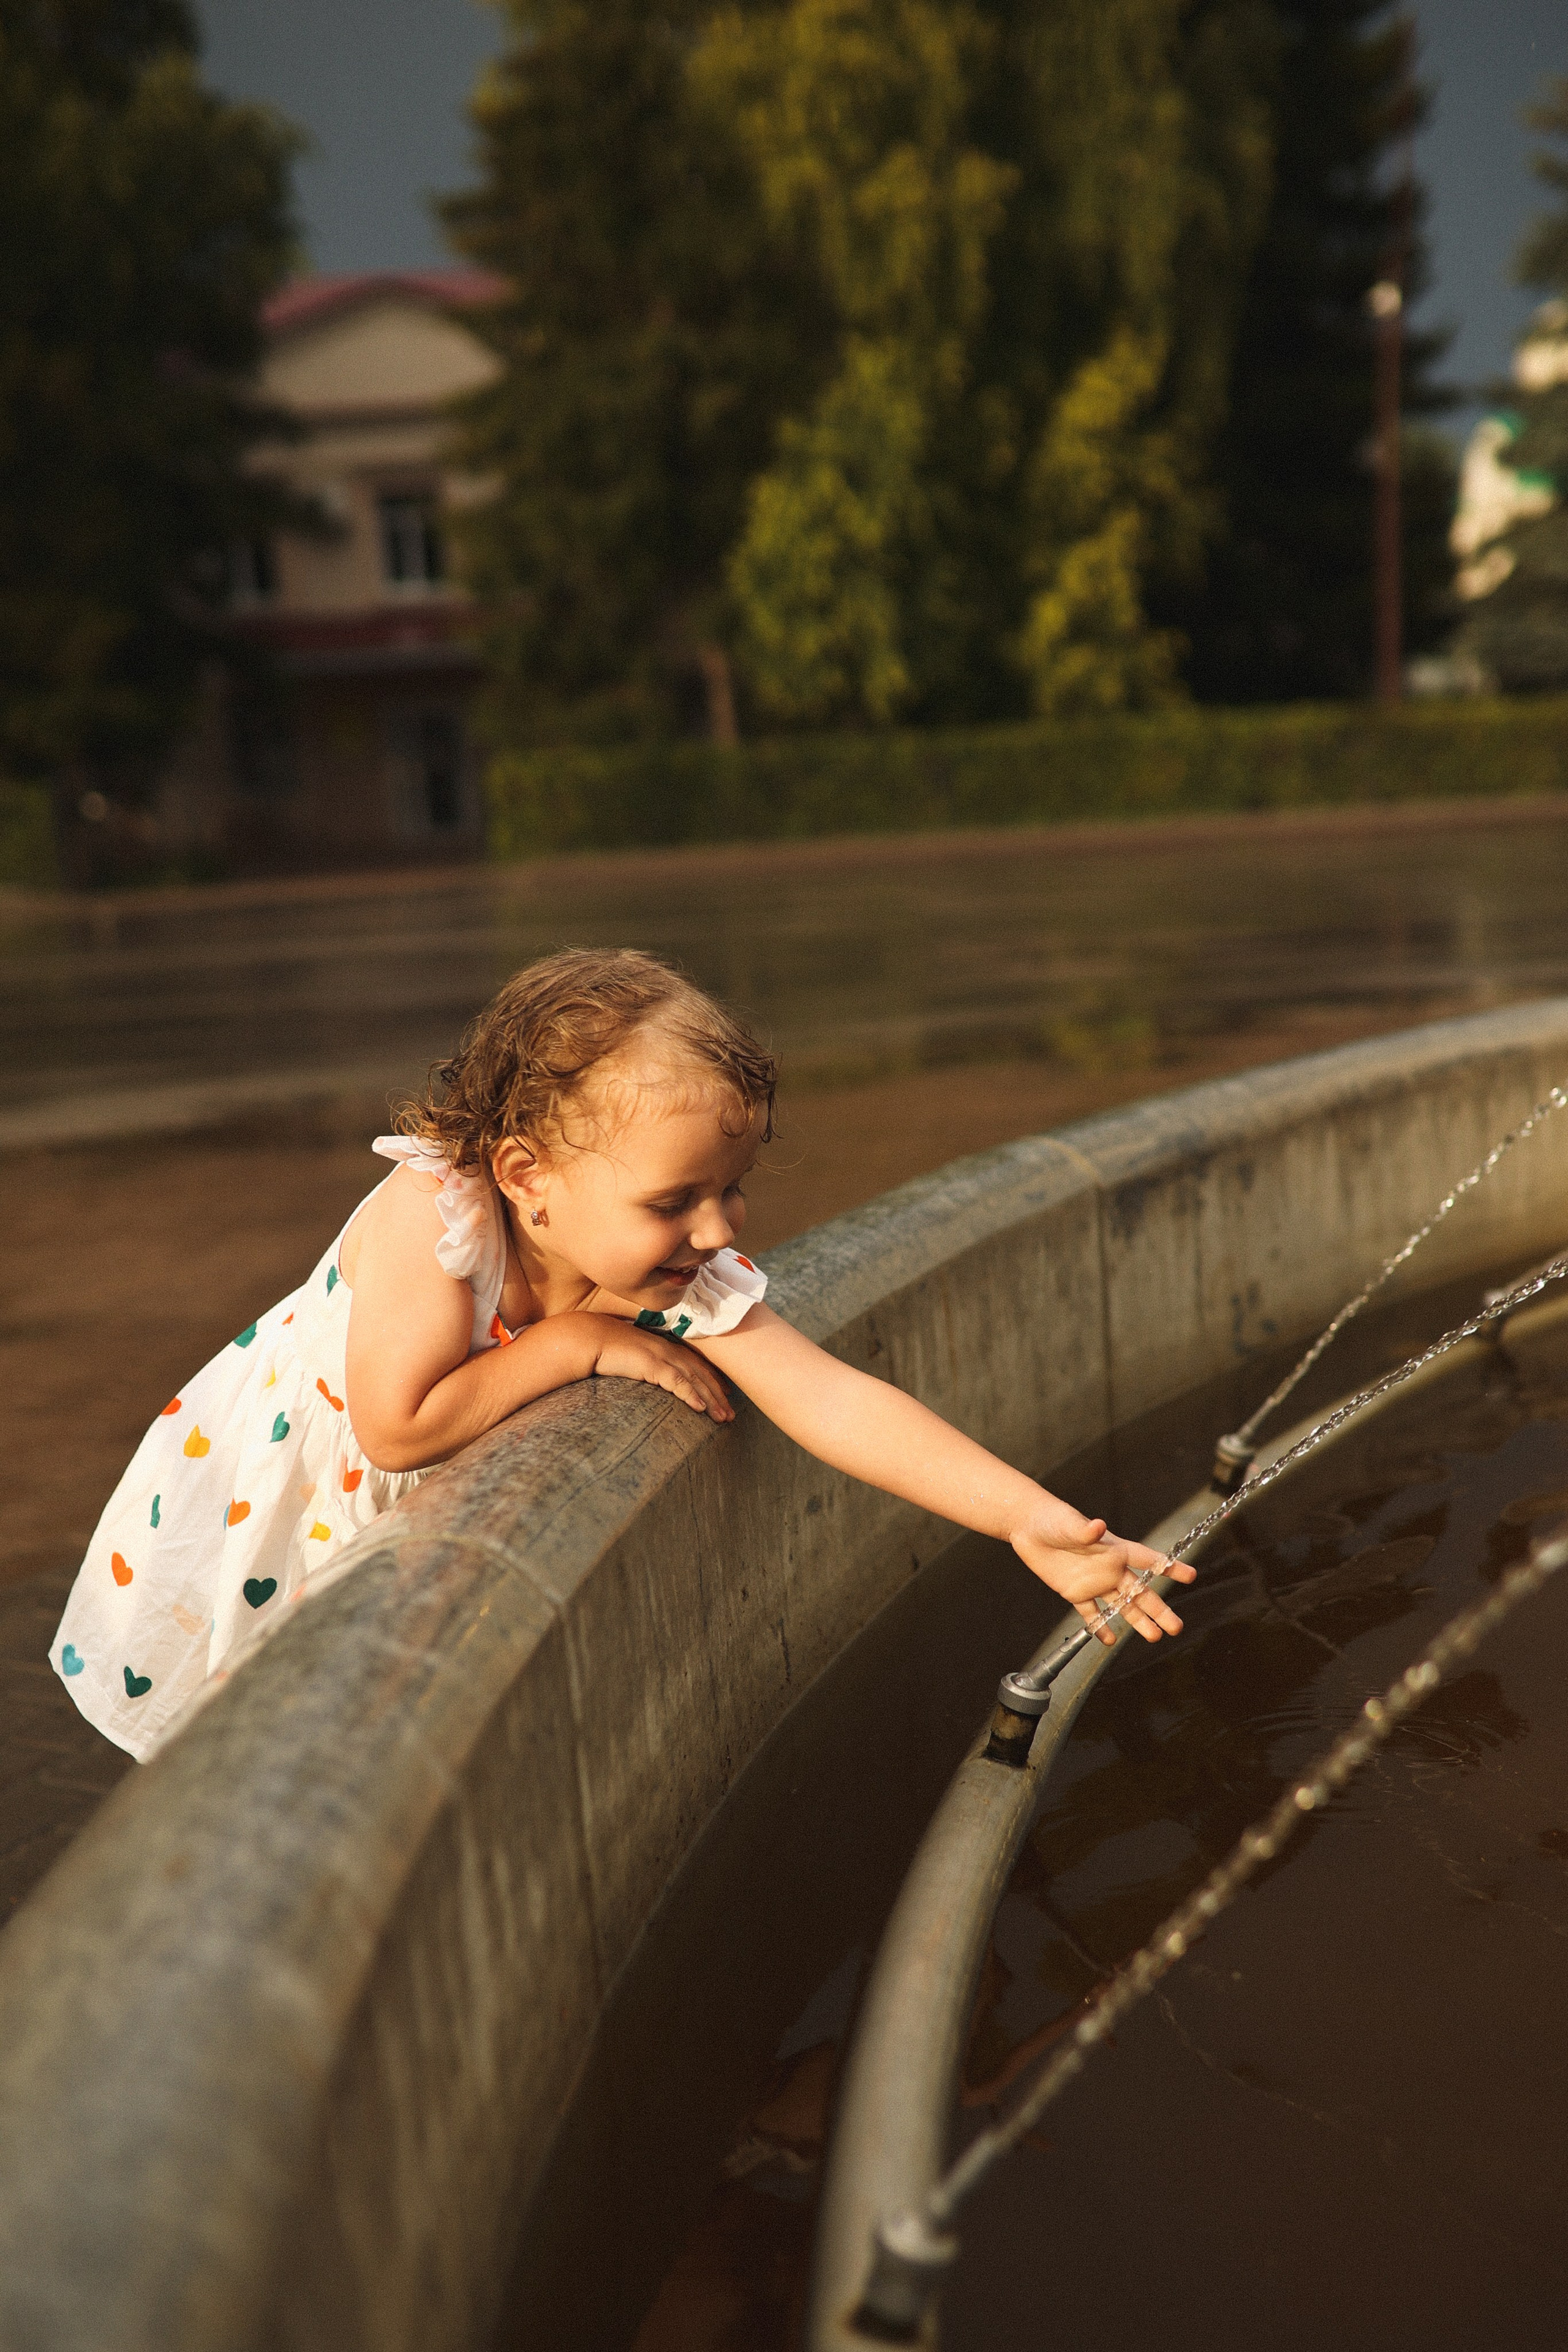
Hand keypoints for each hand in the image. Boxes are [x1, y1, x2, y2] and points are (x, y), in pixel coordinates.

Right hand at [578, 1316, 735, 1421]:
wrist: (588, 1338)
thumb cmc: (606, 1349)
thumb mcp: (632, 1357)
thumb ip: (645, 1366)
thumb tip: (650, 1378)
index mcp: (664, 1347)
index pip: (696, 1364)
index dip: (713, 1379)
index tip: (726, 1394)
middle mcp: (668, 1349)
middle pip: (701, 1373)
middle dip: (719, 1394)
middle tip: (732, 1414)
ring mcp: (661, 1355)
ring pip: (694, 1379)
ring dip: (711, 1400)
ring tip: (723, 1417)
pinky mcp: (651, 1364)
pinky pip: (676, 1382)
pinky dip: (690, 1395)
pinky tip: (701, 1409)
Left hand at [1011, 1514, 1195, 1644]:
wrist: (1029, 1528)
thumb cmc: (1054, 1519)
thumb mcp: (1070, 1524)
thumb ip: (1085, 1529)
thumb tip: (1098, 1526)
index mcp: (1114, 1549)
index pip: (1148, 1560)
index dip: (1169, 1567)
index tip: (1191, 1576)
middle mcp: (1109, 1569)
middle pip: (1140, 1592)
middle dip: (1158, 1609)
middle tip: (1176, 1627)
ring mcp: (1093, 1582)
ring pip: (1121, 1606)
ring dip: (1137, 1621)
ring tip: (1154, 1637)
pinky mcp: (1074, 1592)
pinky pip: (1090, 1613)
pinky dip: (1099, 1627)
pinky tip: (1109, 1640)